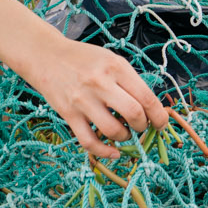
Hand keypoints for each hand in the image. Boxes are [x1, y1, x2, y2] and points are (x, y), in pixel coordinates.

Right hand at [21, 35, 168, 158]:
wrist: (47, 55)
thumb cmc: (84, 59)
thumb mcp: (111, 60)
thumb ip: (130, 81)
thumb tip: (151, 110)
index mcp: (116, 67)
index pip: (146, 97)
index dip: (159, 116)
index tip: (160, 123)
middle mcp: (100, 83)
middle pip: (134, 114)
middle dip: (143, 126)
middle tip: (141, 126)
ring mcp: (83, 100)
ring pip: (113, 130)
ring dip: (125, 137)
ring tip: (124, 133)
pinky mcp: (68, 114)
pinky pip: (89, 141)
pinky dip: (104, 152)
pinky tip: (113, 152)